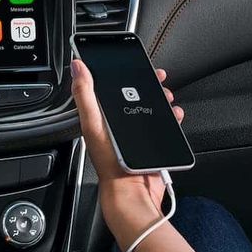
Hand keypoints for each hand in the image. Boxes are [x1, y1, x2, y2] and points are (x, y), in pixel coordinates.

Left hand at [70, 60, 184, 247]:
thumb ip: (84, 94)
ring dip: (160, 97)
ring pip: (149, 107)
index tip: (129, 61)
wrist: (131, 190)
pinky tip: (174, 113)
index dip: (117, 72)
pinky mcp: (151, 142)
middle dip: (145, 83)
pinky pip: (163, 123)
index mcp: (99, 117)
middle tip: (156, 77)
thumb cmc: (109, 161)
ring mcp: (134, 133)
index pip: (107, 87)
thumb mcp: (93, 123)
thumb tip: (77, 66)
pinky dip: (170, 116)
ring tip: (166, 94)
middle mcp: (116, 123)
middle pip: (132, 95)